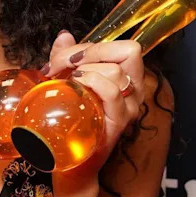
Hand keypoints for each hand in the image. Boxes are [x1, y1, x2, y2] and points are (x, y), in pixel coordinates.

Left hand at [42, 31, 145, 180]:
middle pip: (128, 51)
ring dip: (85, 69)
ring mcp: (129, 108)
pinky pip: (113, 93)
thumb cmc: (71, 120)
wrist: (68, 161)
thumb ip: (66, 58)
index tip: (64, 59)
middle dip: (89, 51)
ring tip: (66, 81)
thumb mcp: (66, 81)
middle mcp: (134, 91)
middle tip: (61, 66)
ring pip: (116, 71)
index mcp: (126, 77)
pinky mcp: (118, 123)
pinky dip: (93, 82)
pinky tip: (76, 85)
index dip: (93, 45)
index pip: (123, 46)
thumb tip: (64, 36)